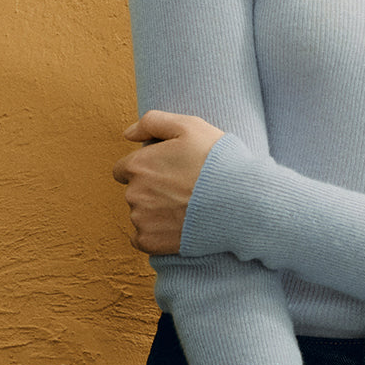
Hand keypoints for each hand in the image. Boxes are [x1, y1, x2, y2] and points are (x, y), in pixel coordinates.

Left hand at [111, 110, 224, 254]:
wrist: (239, 201)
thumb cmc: (216, 160)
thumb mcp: (189, 126)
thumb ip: (152, 122)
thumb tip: (127, 134)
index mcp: (138, 164)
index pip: (124, 169)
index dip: (147, 169)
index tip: (168, 173)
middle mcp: (133, 193)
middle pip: (134, 192)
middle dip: (151, 191)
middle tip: (182, 189)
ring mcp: (140, 219)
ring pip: (140, 215)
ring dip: (155, 213)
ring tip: (185, 208)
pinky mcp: (150, 242)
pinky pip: (142, 239)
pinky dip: (156, 235)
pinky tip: (178, 227)